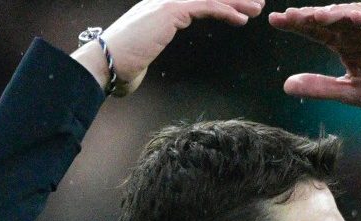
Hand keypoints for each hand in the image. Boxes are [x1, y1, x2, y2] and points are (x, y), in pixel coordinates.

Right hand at [73, 0, 264, 96]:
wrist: (104, 63)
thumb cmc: (118, 65)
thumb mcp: (139, 55)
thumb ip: (145, 54)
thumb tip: (138, 72)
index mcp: (158, 8)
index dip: (219, 1)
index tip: (238, 7)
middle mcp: (163, 0)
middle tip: (255, 3)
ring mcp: (166, 2)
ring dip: (236, 1)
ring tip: (256, 8)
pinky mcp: (170, 10)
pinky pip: (205, 5)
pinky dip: (226, 10)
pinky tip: (241, 18)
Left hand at [268, 4, 360, 112]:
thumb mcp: (352, 93)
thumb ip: (321, 88)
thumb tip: (286, 85)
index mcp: (348, 45)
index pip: (318, 31)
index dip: (298, 25)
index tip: (275, 22)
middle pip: (331, 19)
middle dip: (309, 16)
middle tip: (288, 16)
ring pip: (354, 14)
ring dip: (335, 13)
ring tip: (315, 16)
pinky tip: (353, 17)